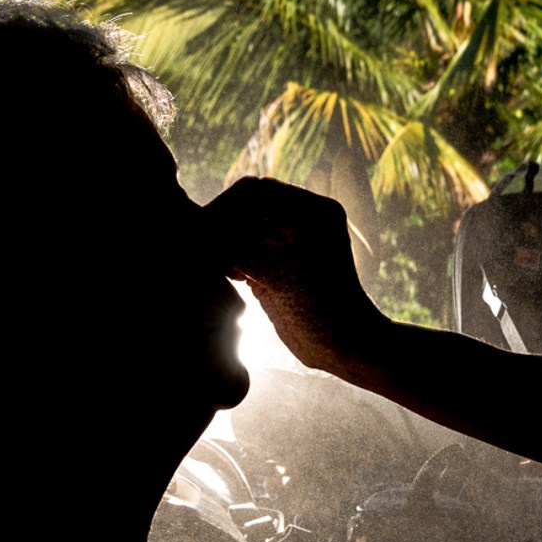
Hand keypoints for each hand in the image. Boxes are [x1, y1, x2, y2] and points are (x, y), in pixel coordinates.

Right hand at [204, 176, 387, 377]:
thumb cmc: (321, 310)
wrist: (344, 349)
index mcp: (312, 211)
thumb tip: (196, 233)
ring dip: (224, 246)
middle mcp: (301, 222)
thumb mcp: (277, 274)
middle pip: (246, 209)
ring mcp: (289, 246)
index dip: (223, 209)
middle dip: (222, 228)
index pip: (254, 192)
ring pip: (242, 232)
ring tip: (218, 268)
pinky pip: (244, 254)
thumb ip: (236, 250)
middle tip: (203, 251)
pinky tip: (229, 278)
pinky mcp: (278, 268)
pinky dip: (230, 262)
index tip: (201, 232)